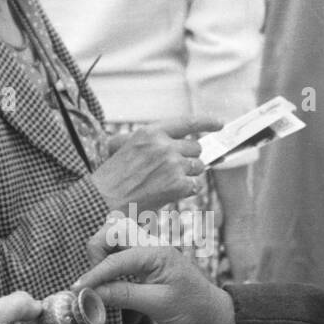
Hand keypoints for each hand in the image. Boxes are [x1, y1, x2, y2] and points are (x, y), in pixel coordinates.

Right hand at [73, 224, 238, 323]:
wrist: (213, 314)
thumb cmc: (192, 310)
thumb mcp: (157, 305)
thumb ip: (124, 295)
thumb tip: (92, 293)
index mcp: (156, 252)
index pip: (115, 258)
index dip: (94, 274)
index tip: (77, 290)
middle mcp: (151, 245)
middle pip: (112, 231)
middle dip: (96, 252)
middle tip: (94, 282)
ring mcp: (149, 250)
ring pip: (115, 237)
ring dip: (101, 255)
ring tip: (101, 282)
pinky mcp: (147, 260)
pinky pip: (122, 251)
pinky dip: (109, 261)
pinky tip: (109, 282)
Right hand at [89, 118, 219, 213]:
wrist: (103, 201)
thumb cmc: (111, 177)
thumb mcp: (124, 146)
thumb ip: (149, 139)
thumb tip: (174, 141)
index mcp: (150, 132)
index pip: (187, 122)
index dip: (207, 121)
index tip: (219, 124)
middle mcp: (164, 145)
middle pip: (195, 148)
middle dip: (189, 158)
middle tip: (173, 170)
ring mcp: (173, 165)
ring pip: (198, 167)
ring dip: (188, 175)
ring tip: (167, 182)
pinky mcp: (178, 185)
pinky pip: (194, 186)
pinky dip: (185, 191)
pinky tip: (167, 193)